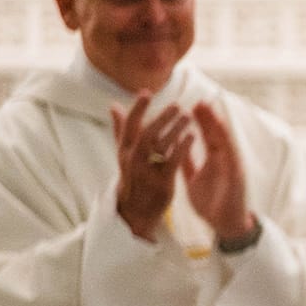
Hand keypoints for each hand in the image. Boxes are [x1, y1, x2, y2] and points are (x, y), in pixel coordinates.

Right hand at [112, 94, 193, 241]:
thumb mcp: (124, 154)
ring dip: (176, 129)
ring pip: (161, 146)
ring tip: (189, 116)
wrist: (135, 212)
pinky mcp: (162, 183)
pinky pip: (173, 162)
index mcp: (124, 151)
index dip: (137, 109)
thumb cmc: (132, 177)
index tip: (146, 92)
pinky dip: (182, 147)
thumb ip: (121, 130)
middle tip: (177, 104)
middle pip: (147, 134)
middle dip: (161, 118)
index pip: (129, 126)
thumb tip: (113, 106)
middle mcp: (134, 160)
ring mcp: (148, 172)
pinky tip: (192, 136)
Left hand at [181, 103, 255, 244]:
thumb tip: (177, 148)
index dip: (200, 121)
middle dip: (209, 118)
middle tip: (200, 101)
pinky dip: (226, 146)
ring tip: (211, 112)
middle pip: (217, 135)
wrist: (225, 225)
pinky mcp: (236, 179)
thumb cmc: (211, 204)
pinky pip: (231, 159)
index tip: (191, 105)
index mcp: (214, 161)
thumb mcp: (193, 180)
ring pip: (225, 143)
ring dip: (218, 127)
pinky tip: (221, 135)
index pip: (207, 136)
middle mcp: (225, 161)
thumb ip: (187, 163)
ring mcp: (232, 169)